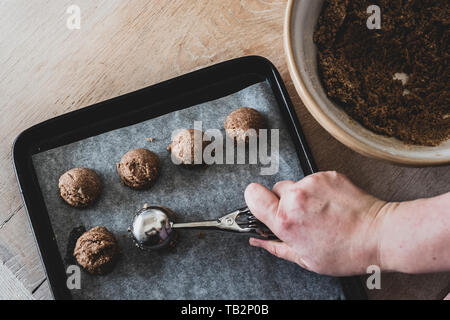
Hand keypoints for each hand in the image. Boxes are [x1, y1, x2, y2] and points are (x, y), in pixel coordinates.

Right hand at [245, 171, 385, 275]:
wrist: (380, 234)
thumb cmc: (347, 251)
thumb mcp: (305, 259)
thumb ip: (274, 246)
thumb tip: (257, 240)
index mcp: (285, 220)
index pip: (252, 194)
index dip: (255, 202)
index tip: (263, 209)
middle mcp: (296, 197)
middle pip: (274, 189)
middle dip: (283, 202)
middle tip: (301, 217)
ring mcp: (313, 183)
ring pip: (295, 184)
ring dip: (302, 196)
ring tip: (321, 213)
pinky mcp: (328, 174)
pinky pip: (314, 180)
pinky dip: (319, 191)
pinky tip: (332, 205)